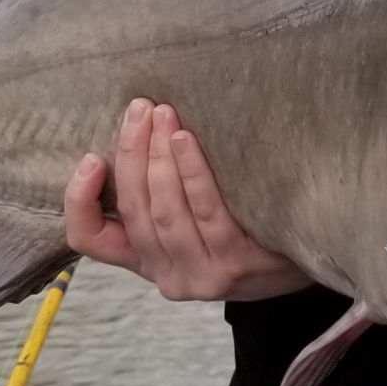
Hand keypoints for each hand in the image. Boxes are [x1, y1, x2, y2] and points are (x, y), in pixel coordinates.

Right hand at [62, 98, 313, 301]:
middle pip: (133, 210)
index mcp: (146, 262)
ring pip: (164, 211)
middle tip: (139, 109)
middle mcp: (168, 276)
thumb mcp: (193, 222)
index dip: (79, 200)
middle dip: (131, 153)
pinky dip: (191, 172)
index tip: (91, 157)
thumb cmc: (245, 227)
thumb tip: (136, 127)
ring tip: (161, 114)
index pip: (90, 240)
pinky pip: (205, 211)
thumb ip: (161, 194)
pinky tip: (186, 140)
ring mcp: (201, 275)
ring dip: (158, 157)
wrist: (308, 258)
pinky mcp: (234, 265)